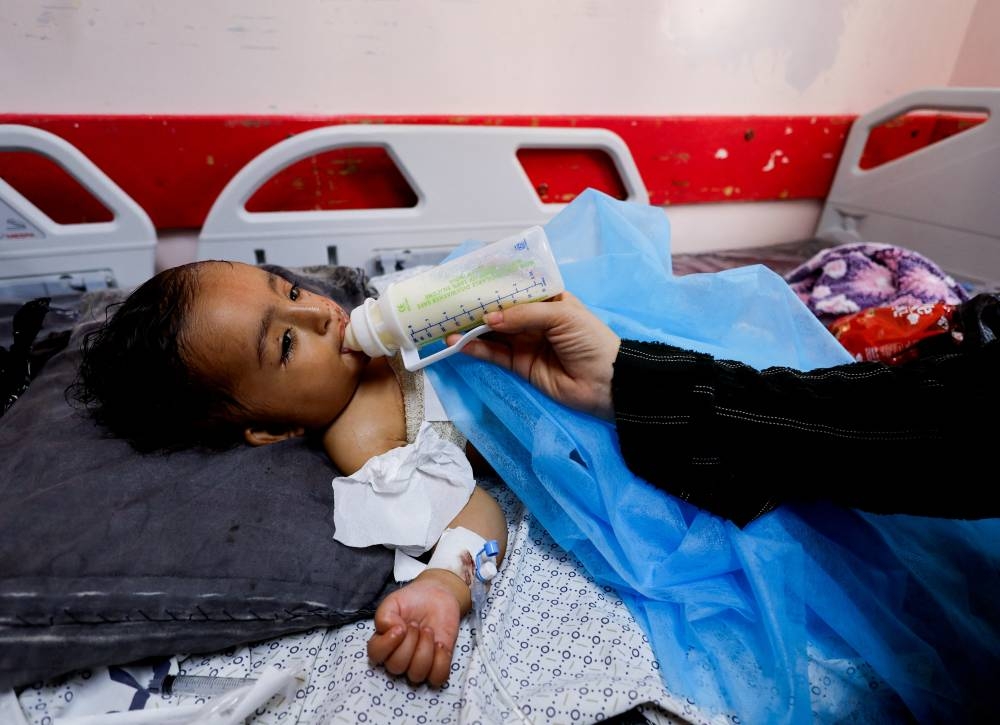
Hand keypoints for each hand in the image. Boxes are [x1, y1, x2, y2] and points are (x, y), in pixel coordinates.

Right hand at [367, 569, 466, 686]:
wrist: (437, 597)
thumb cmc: (412, 601)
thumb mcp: (393, 602)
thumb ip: (384, 616)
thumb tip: (390, 631)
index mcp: (383, 643)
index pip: (375, 655)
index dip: (387, 644)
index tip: (401, 627)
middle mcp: (397, 658)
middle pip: (396, 666)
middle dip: (409, 642)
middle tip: (416, 624)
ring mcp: (417, 665)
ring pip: (416, 674)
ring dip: (425, 649)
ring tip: (428, 631)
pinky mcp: (437, 666)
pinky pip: (437, 677)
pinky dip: (440, 660)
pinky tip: (440, 644)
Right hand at [447, 291, 620, 419]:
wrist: (607, 383)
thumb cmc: (592, 341)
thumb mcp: (562, 316)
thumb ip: (525, 314)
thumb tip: (490, 317)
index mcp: (549, 301)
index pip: (518, 289)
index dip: (496, 286)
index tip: (471, 280)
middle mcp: (535, 320)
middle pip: (501, 311)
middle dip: (478, 308)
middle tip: (452, 303)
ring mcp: (526, 343)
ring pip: (493, 334)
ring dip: (471, 330)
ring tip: (449, 325)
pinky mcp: (520, 366)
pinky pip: (494, 355)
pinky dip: (476, 350)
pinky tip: (460, 344)